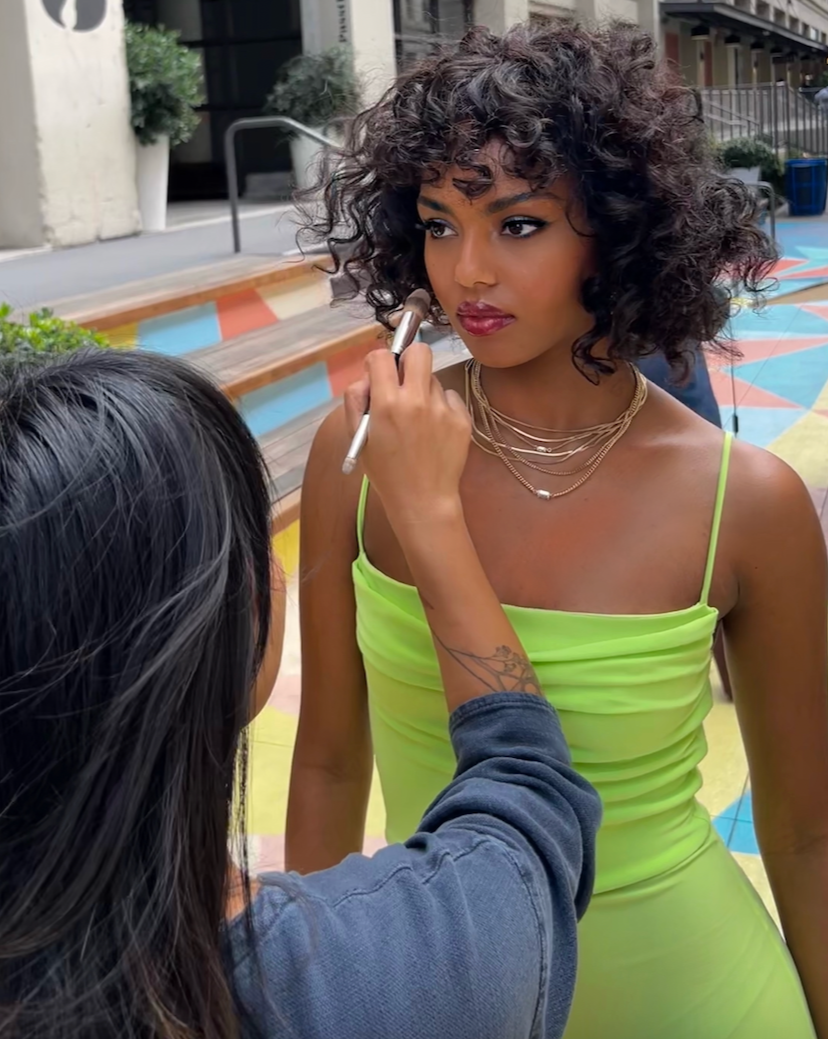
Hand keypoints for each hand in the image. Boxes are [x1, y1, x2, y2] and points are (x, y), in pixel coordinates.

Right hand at [343, 343, 470, 529]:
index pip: (382, 356)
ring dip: (423, 391)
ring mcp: (443, 409)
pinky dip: (441, 408)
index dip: (377, 362)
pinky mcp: (462, 419)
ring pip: (433, 379)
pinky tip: (434, 431)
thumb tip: (368, 377)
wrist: (422, 500)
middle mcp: (417, 400)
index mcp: (387, 404)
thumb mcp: (358, 438)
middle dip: (408, 360)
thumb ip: (356, 400)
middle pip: (419, 351)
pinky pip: (450, 398)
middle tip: (404, 381)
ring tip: (418, 421)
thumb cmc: (386, 472)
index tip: (379, 374)